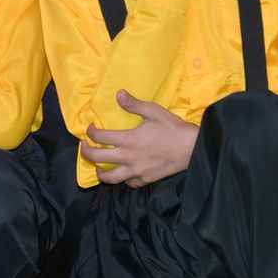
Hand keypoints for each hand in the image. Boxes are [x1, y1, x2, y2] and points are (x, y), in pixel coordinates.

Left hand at [81, 91, 197, 186]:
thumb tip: (118, 94)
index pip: (100, 137)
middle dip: (85, 152)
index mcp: (128, 140)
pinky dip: (123, 179)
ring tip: (97, 166)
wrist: (193, 149)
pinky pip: (129, 183)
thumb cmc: (173, 128)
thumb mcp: (154, 111)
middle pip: (97, 158)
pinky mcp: (146, 179)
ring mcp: (136, 171)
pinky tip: (124, 173)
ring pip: (110, 178)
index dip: (90, 132)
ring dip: (100, 172)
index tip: (89, 129)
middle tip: (84, 147)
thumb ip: (134, 104)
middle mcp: (128, 158)